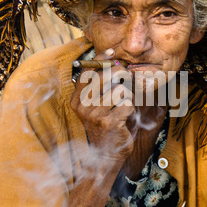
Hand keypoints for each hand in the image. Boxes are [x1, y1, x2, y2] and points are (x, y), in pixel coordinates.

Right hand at [70, 48, 135, 164]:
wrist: (106, 154)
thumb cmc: (105, 125)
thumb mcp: (96, 105)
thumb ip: (100, 86)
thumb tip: (113, 62)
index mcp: (77, 100)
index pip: (87, 72)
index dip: (99, 59)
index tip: (111, 52)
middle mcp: (82, 106)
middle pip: (104, 76)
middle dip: (120, 73)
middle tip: (127, 77)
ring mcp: (95, 115)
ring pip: (119, 90)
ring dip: (125, 97)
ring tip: (121, 107)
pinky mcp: (109, 123)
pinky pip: (127, 103)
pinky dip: (130, 108)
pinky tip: (123, 117)